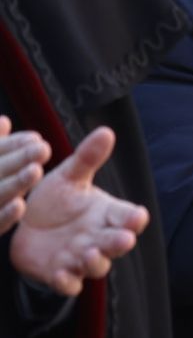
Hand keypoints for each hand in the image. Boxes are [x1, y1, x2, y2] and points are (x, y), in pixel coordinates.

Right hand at [0, 116, 49, 231]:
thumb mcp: (0, 167)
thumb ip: (0, 148)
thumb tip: (3, 121)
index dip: (11, 145)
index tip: (36, 138)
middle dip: (17, 160)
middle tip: (43, 148)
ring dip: (15, 184)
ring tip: (35, 171)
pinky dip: (4, 216)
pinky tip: (20, 205)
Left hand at [9, 127, 149, 296]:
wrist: (24, 227)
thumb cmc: (54, 201)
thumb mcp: (69, 177)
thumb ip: (88, 158)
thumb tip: (107, 132)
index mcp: (106, 214)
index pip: (128, 217)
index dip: (134, 219)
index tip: (138, 217)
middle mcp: (99, 238)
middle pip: (117, 244)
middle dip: (120, 243)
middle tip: (122, 239)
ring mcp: (80, 258)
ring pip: (97, 266)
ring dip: (96, 262)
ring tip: (88, 254)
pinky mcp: (59, 274)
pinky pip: (68, 283)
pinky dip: (67, 282)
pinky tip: (62, 274)